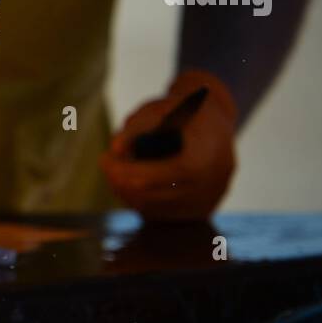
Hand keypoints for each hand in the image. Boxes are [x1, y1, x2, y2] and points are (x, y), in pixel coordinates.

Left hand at [101, 70, 238, 221]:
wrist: (216, 122)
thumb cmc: (183, 112)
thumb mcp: (160, 108)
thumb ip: (138, 126)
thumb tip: (116, 148)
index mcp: (207, 156)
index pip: (163, 173)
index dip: (130, 169)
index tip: (105, 159)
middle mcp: (212, 183)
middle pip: (154, 194)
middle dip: (121, 181)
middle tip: (105, 164)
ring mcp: (208, 200)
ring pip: (154, 208)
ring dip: (127, 192)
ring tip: (115, 172)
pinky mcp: (202, 211)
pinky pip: (162, 214)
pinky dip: (141, 200)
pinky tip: (130, 184)